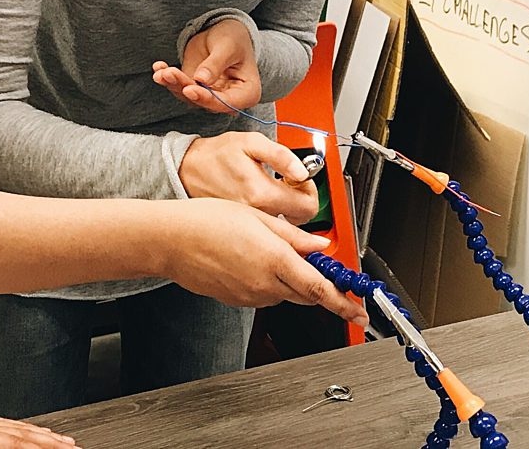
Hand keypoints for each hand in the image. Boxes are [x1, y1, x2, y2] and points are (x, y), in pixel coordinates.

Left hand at [154, 19, 260, 112]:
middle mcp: (228, 99)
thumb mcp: (228, 45)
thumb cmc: (234, 37)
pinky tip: (158, 67)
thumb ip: (216, 63)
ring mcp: (209, 95)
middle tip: (170, 74)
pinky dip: (167, 78)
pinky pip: (179, 87)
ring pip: (188, 96)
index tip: (189, 89)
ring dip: (173, 83)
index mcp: (247, 92)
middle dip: (184, 87)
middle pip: (205, 101)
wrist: (223, 31)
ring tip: (162, 70)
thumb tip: (201, 79)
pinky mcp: (194, 88)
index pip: (228, 103)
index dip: (207, 99)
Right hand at [155, 197, 368, 327]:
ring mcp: (250, 296)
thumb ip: (294, 236)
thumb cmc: (206, 222)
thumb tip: (319, 245)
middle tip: (322, 268)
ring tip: (269, 250)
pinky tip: (251, 260)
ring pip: (285, 293)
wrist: (170, 240)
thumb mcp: (258, 218)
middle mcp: (265, 283)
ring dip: (291, 280)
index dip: (344, 302)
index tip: (359, 309)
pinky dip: (269, 282)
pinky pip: (264, 295)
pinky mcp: (237, 301)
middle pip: (307, 294)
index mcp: (275, 259)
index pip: (320, 289)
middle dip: (319, 285)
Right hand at [179, 131, 318, 219]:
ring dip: (285, 211)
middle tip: (286, 183)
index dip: (310, 190)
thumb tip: (303, 171)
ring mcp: (247, 228)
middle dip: (300, 201)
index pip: (308, 207)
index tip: (299, 179)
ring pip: (284, 229)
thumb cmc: (216, 155)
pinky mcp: (241, 232)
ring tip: (270, 191)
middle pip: (300, 222)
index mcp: (261, 194)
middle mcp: (256, 216)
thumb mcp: (251, 143)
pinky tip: (259, 201)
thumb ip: (281, 156)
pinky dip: (271, 218)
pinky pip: (267, 232)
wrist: (186, 170)